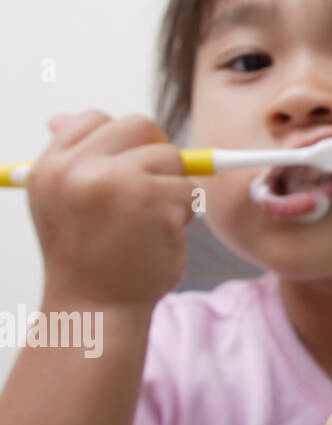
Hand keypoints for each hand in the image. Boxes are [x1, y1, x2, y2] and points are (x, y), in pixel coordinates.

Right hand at [26, 110, 193, 309]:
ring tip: (149, 223)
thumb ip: (71, 159)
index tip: (126, 172)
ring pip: (173, 157)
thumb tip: (59, 115)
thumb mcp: (63, 201)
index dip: (123, 142)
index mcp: (50, 167)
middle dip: (157, 155)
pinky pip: (190, 189)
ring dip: (173, 188)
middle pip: (141, 126)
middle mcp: (76, 169)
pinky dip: (185, 213)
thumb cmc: (89, 256)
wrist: (94, 308)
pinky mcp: (154, 199)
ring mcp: (115, 181)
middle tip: (150, 193)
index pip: (95, 119)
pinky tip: (160, 238)